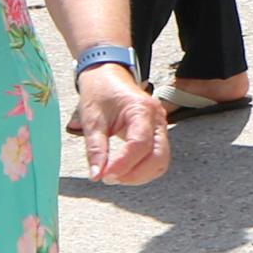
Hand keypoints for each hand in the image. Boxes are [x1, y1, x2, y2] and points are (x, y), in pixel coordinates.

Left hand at [75, 63, 168, 186]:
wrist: (107, 75)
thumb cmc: (100, 91)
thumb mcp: (91, 119)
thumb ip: (95, 149)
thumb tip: (96, 175)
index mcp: (141, 110)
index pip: (139, 145)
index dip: (123, 165)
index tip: (104, 175)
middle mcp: (157, 119)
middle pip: (158, 157)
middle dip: (135, 174)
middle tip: (109, 177)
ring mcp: (160, 127)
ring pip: (161, 161)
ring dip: (140, 175)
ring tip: (115, 175)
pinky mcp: (156, 134)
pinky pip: (157, 158)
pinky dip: (142, 170)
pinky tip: (124, 170)